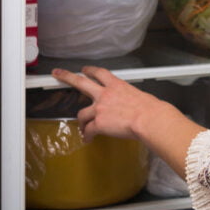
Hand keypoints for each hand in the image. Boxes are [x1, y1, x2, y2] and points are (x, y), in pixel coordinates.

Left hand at [51, 66, 166, 142]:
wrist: (149, 119)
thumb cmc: (151, 109)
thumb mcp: (139, 96)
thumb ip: (128, 98)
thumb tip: (129, 105)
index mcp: (117, 86)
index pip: (100, 73)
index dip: (90, 70)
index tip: (84, 70)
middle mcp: (105, 94)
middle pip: (81, 82)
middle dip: (66, 77)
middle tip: (58, 74)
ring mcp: (100, 108)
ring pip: (82, 114)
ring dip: (82, 122)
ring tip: (83, 128)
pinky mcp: (98, 123)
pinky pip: (88, 131)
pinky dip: (87, 136)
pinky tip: (88, 139)